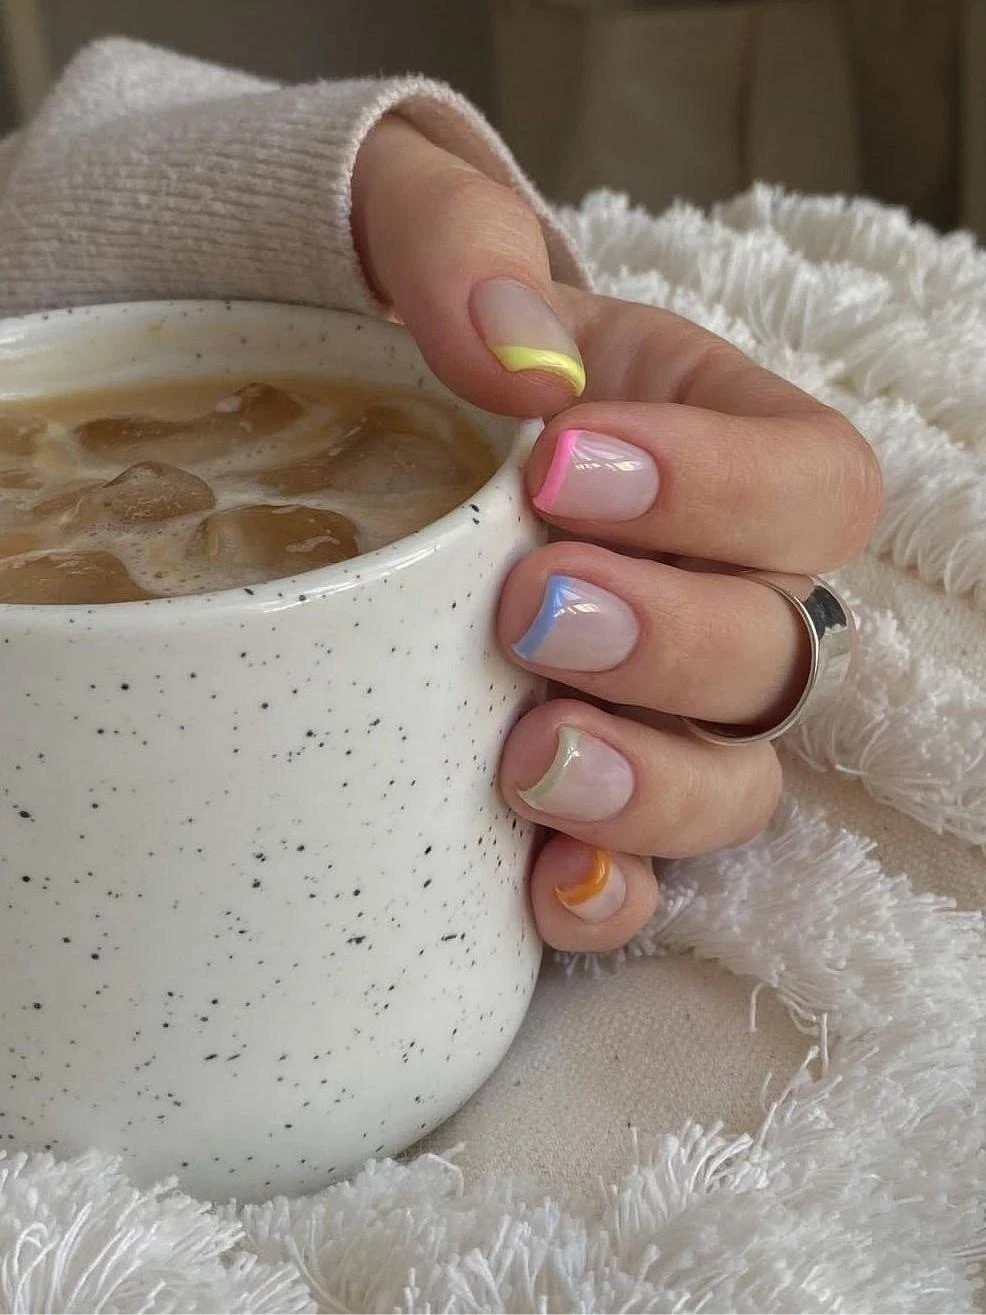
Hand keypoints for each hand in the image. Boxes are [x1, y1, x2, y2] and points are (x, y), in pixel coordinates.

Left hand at [352, 116, 881, 953]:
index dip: (717, 490)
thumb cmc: (425, 335)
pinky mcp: (595, 793)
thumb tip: (506, 352)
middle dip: (665, 640)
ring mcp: (665, 709)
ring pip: (733, 782)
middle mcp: (721, 587)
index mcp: (724, 446)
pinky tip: (542, 881)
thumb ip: (463, 249)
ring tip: (529, 758)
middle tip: (532, 609)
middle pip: (778, 650)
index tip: (557, 463)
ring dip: (648, 785)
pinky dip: (606, 890)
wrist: (362, 425)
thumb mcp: (430, 242)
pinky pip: (643, 871)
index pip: (810, 483)